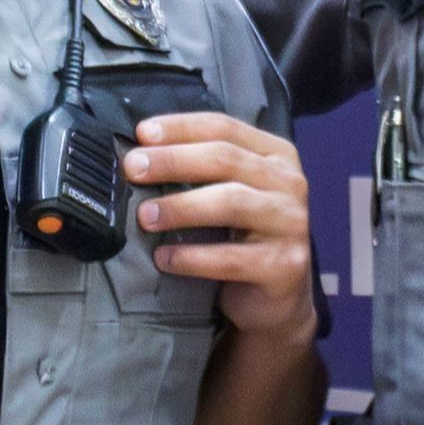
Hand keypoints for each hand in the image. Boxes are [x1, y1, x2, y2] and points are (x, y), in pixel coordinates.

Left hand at [125, 112, 314, 339]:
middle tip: (133, 168)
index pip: (225, 128)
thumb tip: (141, 156)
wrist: (277, 296)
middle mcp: (289, 183)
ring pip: (229, 202)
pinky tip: (164, 258)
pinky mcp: (284, 265)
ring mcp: (291, 223)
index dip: (181, 127)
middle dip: (173, 161)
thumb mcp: (232, 192)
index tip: (142, 133)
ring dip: (181, 207)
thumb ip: (202, 171)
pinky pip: (230, 258)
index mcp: (276, 155)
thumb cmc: (245, 237)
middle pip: (225, 159)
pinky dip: (192, 257)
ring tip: (145, 216)